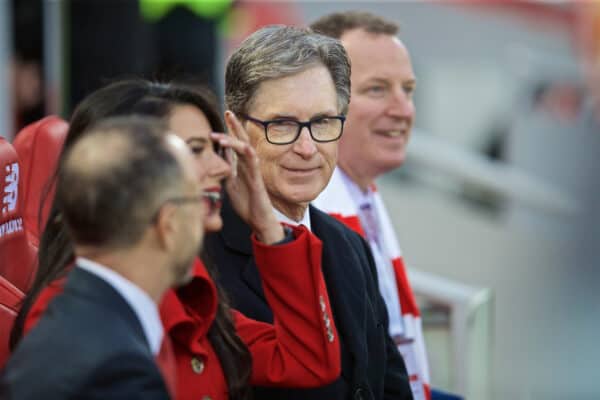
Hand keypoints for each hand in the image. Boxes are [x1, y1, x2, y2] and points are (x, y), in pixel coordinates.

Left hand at [214, 111, 283, 243]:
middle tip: (228, 112)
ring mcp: (253, 170)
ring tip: (219, 135)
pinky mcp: (257, 178)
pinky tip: (241, 145)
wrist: (258, 220)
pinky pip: (252, 162)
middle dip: (235, 126)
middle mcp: (248, 165)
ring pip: (245, 149)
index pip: (235, 144)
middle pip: (242, 140)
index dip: (229, 131)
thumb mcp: (231, 184)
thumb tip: (219, 158)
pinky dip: (246, 152)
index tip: (222, 117)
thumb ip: (227, 170)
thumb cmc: (246, 204)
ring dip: (233, 140)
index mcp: (241, 166)